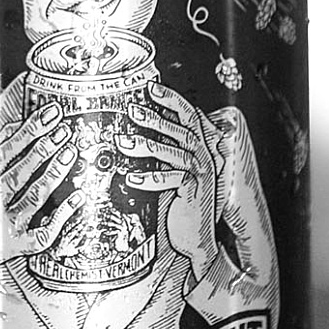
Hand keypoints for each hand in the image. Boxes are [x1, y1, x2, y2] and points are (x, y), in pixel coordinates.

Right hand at [0, 99, 80, 273]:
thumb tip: (16, 125)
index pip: (6, 150)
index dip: (29, 130)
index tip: (50, 113)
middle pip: (20, 171)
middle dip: (44, 148)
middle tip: (64, 129)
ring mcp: (7, 224)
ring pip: (33, 197)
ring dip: (53, 174)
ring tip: (71, 152)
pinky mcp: (19, 246)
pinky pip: (43, 232)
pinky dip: (61, 215)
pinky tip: (78, 198)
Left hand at [117, 83, 219, 281]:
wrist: (197, 240)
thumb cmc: (183, 204)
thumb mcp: (174, 173)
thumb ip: (167, 153)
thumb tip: (143, 132)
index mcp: (200, 149)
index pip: (189, 116)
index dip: (171, 100)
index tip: (151, 88)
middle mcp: (205, 159)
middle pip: (182, 130)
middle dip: (156, 117)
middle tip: (132, 109)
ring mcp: (202, 176)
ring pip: (176, 153)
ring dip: (148, 145)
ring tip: (124, 142)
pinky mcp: (196, 194)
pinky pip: (174, 180)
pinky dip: (152, 178)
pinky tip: (132, 178)